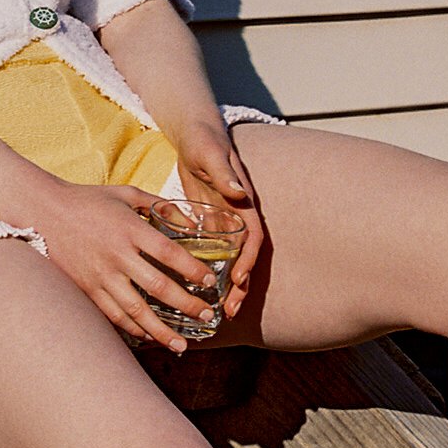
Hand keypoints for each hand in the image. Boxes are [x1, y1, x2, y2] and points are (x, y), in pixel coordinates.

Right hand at [30, 180, 233, 350]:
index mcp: (129, 229)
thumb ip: (158, 204)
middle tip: (207, 315)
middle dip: (187, 305)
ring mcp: (100, 275)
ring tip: (182, 343)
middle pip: (158, 287)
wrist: (42, 212)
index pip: (169, 253)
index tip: (209, 281)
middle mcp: (116, 255)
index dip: (192, 269)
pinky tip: (149, 337)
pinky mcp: (86, 289)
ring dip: (162, 330)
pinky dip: (133, 329)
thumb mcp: (125, 193)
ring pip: (136, 310)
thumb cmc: (87, 200)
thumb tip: (189, 219)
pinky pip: (113, 315)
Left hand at [165, 121, 267, 319]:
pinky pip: (212, 252)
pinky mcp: (208, 222)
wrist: (194, 135)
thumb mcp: (211, 155)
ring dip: (225, 286)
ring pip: (229, 260)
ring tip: (218, 312)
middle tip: (229, 310)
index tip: (237, 281)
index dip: (248, 261)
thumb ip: (223, 174)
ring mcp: (223, 221)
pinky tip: (196, 289)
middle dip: (240, 285)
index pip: (253, 238)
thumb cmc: (205, 141)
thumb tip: (238, 192)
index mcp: (244, 203)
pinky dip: (207, 271)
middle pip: (244, 257)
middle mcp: (237, 216)